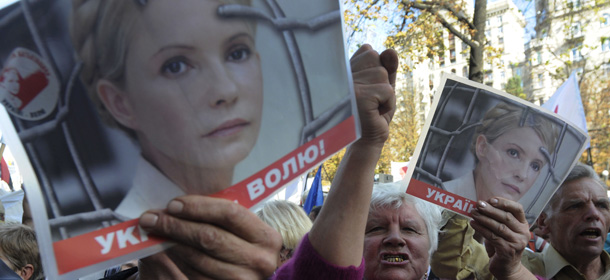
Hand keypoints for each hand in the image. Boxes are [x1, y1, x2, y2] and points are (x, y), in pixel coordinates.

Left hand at [138, 195, 281, 279]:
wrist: (246, 277)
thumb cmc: (239, 249)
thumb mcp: (240, 232)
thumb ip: (220, 218)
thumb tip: (178, 205)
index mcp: (266, 237)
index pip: (230, 213)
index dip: (198, 207)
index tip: (172, 204)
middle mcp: (259, 261)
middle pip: (209, 236)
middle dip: (175, 225)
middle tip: (151, 218)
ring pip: (197, 259)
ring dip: (170, 245)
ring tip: (154, 234)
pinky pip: (192, 277)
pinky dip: (173, 264)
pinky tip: (161, 254)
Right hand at [349, 44, 397, 147]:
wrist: (366, 141)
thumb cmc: (374, 113)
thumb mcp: (383, 86)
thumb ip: (388, 67)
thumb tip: (390, 51)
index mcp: (343, 70)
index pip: (368, 51)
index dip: (375, 69)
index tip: (367, 89)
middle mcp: (341, 76)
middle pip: (376, 59)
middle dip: (381, 80)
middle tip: (371, 99)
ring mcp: (348, 85)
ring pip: (382, 74)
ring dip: (385, 94)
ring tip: (372, 107)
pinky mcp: (359, 97)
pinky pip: (387, 90)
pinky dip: (388, 104)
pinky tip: (374, 113)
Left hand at [469, 198, 531, 279]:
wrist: (507, 267)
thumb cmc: (503, 244)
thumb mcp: (502, 229)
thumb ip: (496, 218)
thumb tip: (481, 205)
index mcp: (523, 224)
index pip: (517, 209)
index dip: (504, 202)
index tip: (491, 199)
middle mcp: (523, 232)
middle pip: (506, 217)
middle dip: (490, 209)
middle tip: (477, 204)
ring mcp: (517, 242)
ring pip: (498, 226)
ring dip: (484, 218)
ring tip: (473, 213)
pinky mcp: (508, 250)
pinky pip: (492, 236)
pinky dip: (481, 229)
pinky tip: (473, 224)